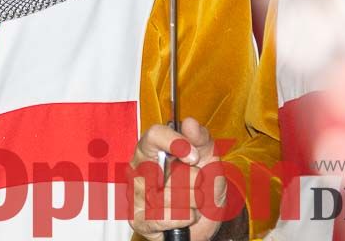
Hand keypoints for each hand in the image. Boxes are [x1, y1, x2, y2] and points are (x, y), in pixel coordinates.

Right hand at [128, 118, 226, 240]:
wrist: (208, 217)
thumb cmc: (203, 183)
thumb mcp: (209, 157)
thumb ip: (201, 138)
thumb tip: (190, 123)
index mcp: (151, 149)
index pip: (154, 135)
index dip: (175, 143)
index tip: (194, 156)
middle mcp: (139, 170)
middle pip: (167, 169)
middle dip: (192, 179)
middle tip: (196, 181)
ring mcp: (136, 195)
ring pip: (169, 196)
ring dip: (191, 201)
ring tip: (192, 200)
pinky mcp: (139, 220)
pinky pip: (164, 218)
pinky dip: (184, 217)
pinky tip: (185, 215)